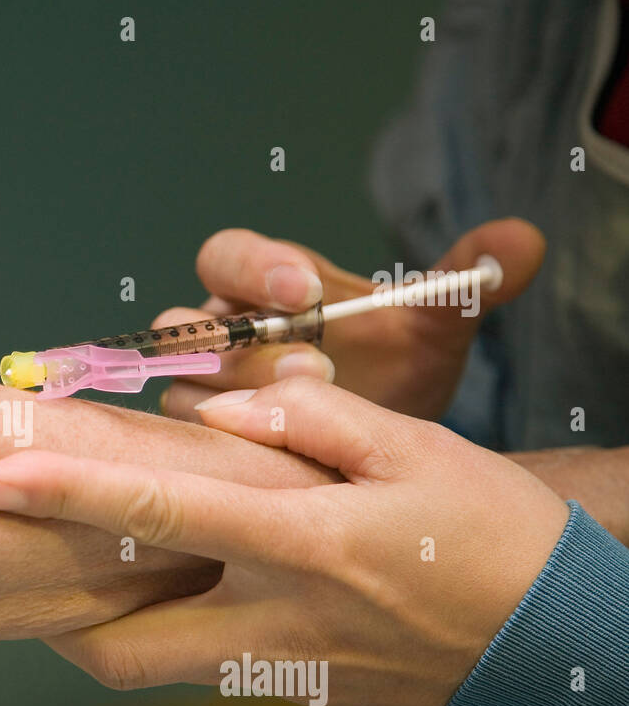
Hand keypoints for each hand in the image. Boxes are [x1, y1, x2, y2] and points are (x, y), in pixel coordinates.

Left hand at [0, 377, 570, 705]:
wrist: (561, 639)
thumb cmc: (493, 531)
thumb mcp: (414, 447)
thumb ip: (304, 422)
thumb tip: (208, 414)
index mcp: (305, 546)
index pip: (157, 516)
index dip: (63, 494)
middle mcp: (280, 624)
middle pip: (122, 650)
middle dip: (57, 616)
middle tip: (33, 561)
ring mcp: (288, 675)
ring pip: (159, 669)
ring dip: (118, 625)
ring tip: (109, 566)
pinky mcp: (302, 700)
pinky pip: (213, 671)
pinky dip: (184, 632)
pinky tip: (204, 587)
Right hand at [156, 219, 545, 420]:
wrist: (384, 438)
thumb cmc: (397, 366)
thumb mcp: (436, 325)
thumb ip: (467, 283)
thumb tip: (522, 241)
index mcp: (263, 284)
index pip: (227, 257)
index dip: (255, 269)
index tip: (301, 292)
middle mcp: (221, 332)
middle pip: (188, 324)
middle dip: (243, 346)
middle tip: (311, 369)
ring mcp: (206, 389)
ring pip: (182, 386)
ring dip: (229, 403)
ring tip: (296, 421)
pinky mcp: (208, 439)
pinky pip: (186, 442)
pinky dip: (218, 450)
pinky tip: (266, 464)